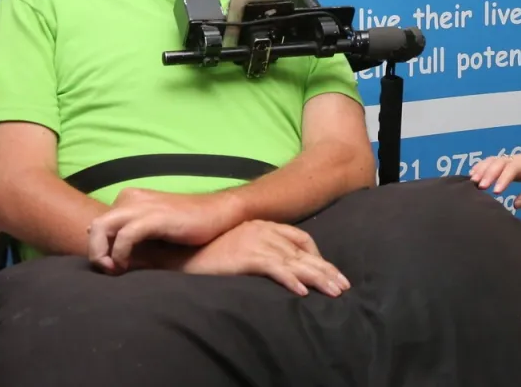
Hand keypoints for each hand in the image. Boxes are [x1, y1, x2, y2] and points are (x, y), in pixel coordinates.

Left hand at [87, 187, 242, 273]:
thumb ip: (133, 236)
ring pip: (103, 227)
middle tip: (108, 272)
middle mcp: (132, 199)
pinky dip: (119, 253)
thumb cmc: (189, 226)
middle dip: (95, 252)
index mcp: (131, 200)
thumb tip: (109, 253)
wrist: (220, 214)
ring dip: (102, 253)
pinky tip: (126, 266)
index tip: (110, 267)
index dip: (99, 248)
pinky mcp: (156, 217)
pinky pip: (125, 235)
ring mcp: (143, 206)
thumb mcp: (155, 229)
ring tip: (115, 270)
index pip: (100, 224)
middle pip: (96, 226)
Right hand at [181, 220, 350, 297]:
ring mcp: (255, 242)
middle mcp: (263, 230)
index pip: (299, 237)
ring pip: (295, 261)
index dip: (317, 255)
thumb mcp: (234, 245)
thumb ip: (254, 249)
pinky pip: (275, 269)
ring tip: (334, 292)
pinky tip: (302, 293)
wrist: (177, 248)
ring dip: (318, 278)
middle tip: (343, 286)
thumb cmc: (203, 251)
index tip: (327, 270)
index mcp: (262, 225)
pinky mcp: (245, 255)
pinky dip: (290, 280)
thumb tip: (272, 265)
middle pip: (304, 251)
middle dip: (326, 269)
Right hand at [468, 136, 520, 208]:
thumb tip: (515, 204)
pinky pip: (488, 161)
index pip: (513, 168)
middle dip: (488, 174)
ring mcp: (506, 158)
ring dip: (481, 170)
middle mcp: (514, 159)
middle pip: (498, 163)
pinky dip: (479, 167)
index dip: (504, 178)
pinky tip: (471, 175)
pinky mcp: (500, 160)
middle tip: (481, 187)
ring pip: (491, 161)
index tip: (496, 192)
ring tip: (472, 181)